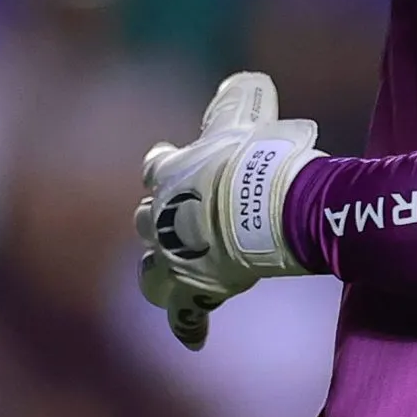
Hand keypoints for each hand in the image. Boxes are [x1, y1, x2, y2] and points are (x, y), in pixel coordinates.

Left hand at [134, 72, 320, 349]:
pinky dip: (190, 323)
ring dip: (160, 271)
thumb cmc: (260, 157)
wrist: (269, 205)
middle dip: (159, 221)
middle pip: (147, 220)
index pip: (158, 165)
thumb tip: (246, 79)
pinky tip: (194, 337)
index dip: (167, 166)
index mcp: (172, 173)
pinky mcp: (195, 287)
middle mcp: (163, 216)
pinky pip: (186, 312)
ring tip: (170, 274)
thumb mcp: (249, 116)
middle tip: (181, 223)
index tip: (172, 164)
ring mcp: (175, 256)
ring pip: (150, 271)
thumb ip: (241, 97)